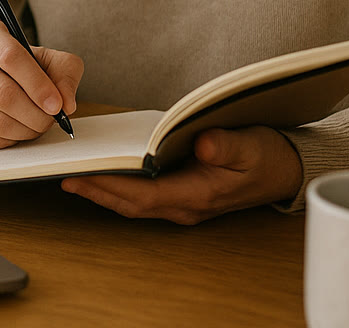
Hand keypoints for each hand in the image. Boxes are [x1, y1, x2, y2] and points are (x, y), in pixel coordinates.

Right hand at [0, 17, 82, 147]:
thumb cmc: (20, 67)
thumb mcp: (48, 59)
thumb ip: (65, 74)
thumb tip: (66, 103)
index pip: (10, 56)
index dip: (37, 85)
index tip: (56, 105)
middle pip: (2, 93)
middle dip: (34, 114)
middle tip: (50, 120)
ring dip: (24, 131)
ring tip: (37, 126)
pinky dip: (10, 141)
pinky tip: (18, 131)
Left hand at [60, 126, 302, 224]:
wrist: (286, 170)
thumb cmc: (266, 156)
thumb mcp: (250, 145)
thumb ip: (225, 144)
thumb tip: (199, 143)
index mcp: (197, 195)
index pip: (143, 196)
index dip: (109, 187)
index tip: (81, 176)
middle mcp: (184, 205)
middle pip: (130, 203)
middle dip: (96, 191)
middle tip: (62, 175)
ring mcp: (182, 202)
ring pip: (133, 201)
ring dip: (103, 190)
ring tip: (72, 174)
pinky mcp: (181, 193)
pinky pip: (142, 193)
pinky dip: (119, 184)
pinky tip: (103, 169)